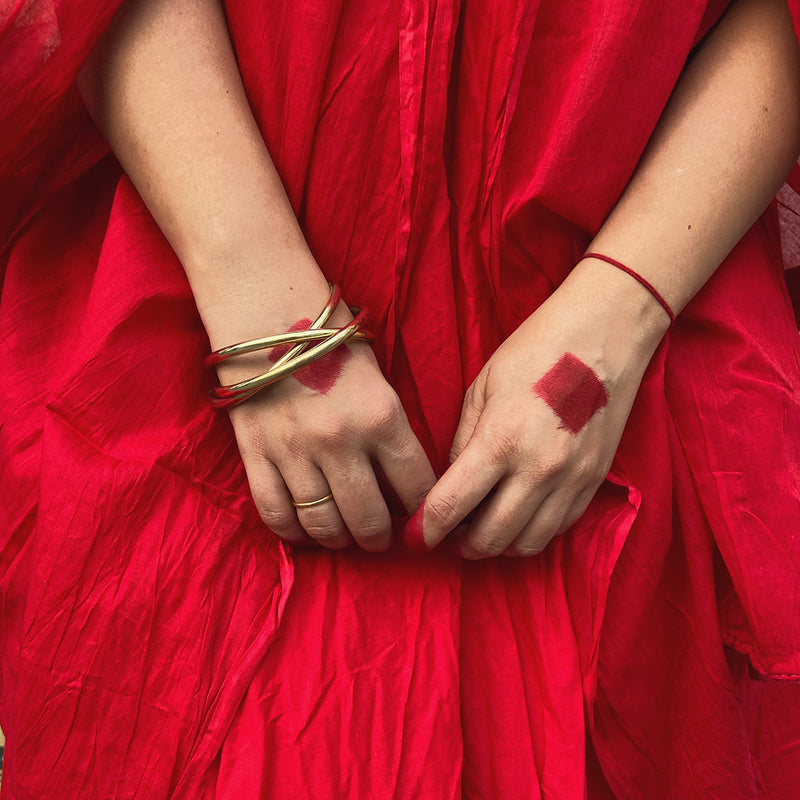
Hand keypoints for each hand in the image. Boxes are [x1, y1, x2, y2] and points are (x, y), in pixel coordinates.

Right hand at [222, 301, 435, 551]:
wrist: (265, 309)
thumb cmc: (330, 340)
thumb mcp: (378, 377)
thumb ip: (390, 430)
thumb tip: (402, 483)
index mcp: (382, 416)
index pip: (417, 488)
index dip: (424, 512)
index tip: (420, 517)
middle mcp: (341, 440)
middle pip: (370, 519)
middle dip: (381, 538)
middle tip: (381, 537)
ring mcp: (295, 451)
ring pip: (324, 525)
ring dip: (340, 540)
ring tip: (345, 535)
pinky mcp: (256, 455)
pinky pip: (276, 514)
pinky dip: (294, 532)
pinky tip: (306, 530)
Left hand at [407, 259, 669, 557]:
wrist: (605, 332)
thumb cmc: (536, 348)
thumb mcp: (483, 386)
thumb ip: (463, 439)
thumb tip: (451, 481)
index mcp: (501, 439)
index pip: (452, 505)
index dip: (427, 530)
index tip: (415, 538)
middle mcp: (538, 469)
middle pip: (489, 538)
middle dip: (462, 545)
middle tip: (450, 534)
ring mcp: (571, 479)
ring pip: (526, 543)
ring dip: (498, 545)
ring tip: (483, 529)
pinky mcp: (595, 481)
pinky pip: (558, 528)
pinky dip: (532, 532)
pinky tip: (518, 514)